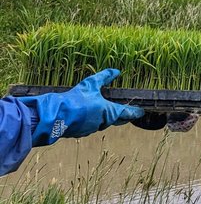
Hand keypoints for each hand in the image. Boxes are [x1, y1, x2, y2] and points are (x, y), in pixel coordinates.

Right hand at [22, 68, 144, 145]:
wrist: (56, 116)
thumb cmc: (75, 99)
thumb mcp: (91, 83)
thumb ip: (105, 76)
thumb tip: (116, 71)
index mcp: (109, 112)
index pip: (127, 113)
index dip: (134, 112)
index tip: (141, 112)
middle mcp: (103, 122)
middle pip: (116, 120)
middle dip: (122, 116)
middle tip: (128, 114)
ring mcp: (91, 128)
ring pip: (102, 123)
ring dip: (105, 118)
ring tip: (106, 112)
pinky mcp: (81, 132)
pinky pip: (90, 125)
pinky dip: (92, 120)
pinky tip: (87, 115)